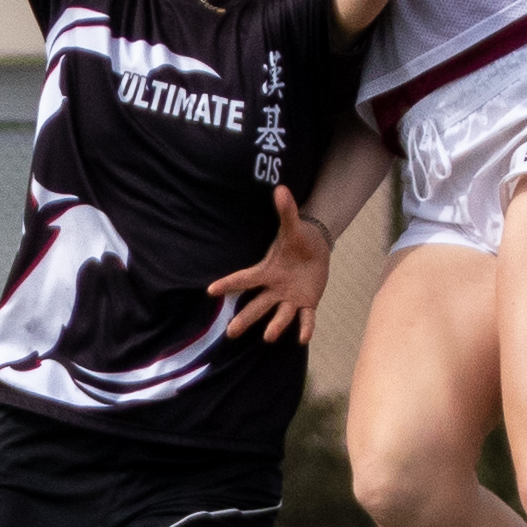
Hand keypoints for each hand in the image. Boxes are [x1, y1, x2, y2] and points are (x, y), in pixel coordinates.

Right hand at [208, 186, 332, 347]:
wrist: (316, 248)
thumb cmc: (298, 239)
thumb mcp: (292, 225)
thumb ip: (286, 210)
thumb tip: (280, 188)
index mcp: (267, 271)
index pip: (244, 279)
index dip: (228, 284)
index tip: (211, 290)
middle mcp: (274, 288)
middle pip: (257, 305)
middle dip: (245, 319)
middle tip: (230, 333)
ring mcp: (289, 298)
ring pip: (280, 315)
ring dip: (275, 326)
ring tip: (268, 337)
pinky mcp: (306, 303)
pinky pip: (306, 317)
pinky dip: (306, 327)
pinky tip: (304, 338)